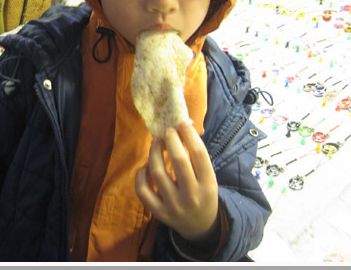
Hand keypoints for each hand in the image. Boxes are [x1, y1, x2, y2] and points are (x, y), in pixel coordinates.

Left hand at [135, 122, 218, 242]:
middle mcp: (192, 196)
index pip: (199, 154)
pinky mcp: (159, 213)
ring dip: (154, 153)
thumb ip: (197, 157)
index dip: (189, 135)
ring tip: (156, 143)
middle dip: (171, 141)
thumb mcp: (208, 178)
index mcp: (208, 185)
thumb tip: (183, 125)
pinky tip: (146, 166)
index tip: (182, 123)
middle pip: (179, 161)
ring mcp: (174, 206)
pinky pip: (143, 190)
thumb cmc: (203, 193)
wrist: (200, 226)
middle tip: (167, 131)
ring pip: (157, 173)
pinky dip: (141, 174)